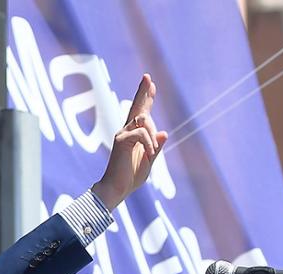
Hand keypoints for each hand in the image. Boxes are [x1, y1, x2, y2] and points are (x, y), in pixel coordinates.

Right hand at [90, 74, 167, 209]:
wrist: (118, 188)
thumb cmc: (131, 177)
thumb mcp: (149, 160)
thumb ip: (156, 147)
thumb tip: (164, 132)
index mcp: (134, 135)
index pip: (142, 113)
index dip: (147, 98)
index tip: (151, 83)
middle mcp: (127, 131)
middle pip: (136, 106)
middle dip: (143, 91)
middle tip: (147, 76)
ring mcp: (122, 134)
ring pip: (143, 120)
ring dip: (152, 134)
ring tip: (151, 152)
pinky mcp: (120, 140)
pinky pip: (141, 133)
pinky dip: (149, 143)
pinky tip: (149, 154)